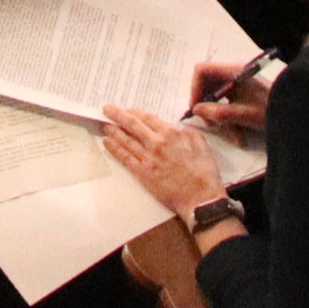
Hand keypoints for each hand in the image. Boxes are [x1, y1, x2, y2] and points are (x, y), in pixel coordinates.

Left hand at [95, 107, 231, 223]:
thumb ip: (186, 131)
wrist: (200, 198)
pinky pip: (125, 158)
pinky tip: (108, 143)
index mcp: (170, 134)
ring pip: (126, 140)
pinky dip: (114, 149)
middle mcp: (156, 144)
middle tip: (107, 109)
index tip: (128, 110)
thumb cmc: (203, 172)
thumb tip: (175, 126)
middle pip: (132, 125)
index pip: (147, 118)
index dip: (135, 112)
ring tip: (105, 125)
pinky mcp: (143, 174)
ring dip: (113, 131)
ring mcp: (148, 159)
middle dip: (117, 115)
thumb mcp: (200, 143)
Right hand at [183, 56, 275, 137]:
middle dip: (208, 106)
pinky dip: (229, 119)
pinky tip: (239, 134)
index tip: (196, 109)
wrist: (293, 115)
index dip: (195, 89)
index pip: (202, 71)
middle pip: (207, 85)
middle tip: (212, 124)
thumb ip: (217, 112)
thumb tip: (196, 110)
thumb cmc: (269, 111)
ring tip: (232, 134)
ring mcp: (238, 84)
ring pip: (216, 98)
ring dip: (220, 117)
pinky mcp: (243, 95)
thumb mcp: (242, 114)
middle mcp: (233, 74)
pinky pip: (227, 104)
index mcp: (233, 71)